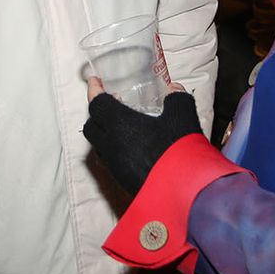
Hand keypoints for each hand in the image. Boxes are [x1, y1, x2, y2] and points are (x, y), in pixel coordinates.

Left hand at [83, 77, 200, 195]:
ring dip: (104, 134)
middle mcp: (111, 146)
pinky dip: (114, 150)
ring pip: (99, 146)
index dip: (94, 91)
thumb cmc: (178, 150)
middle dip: (96, 113)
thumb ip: (177, 99)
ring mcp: (115, 166)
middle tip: (110, 104)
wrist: (183, 191)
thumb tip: (173, 90)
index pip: (96, 105)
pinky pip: (110, 162)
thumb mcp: (182, 116)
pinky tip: (133, 149)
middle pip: (90, 127)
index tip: (94, 82)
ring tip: (121, 127)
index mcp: (119, 125)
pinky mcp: (122, 181)